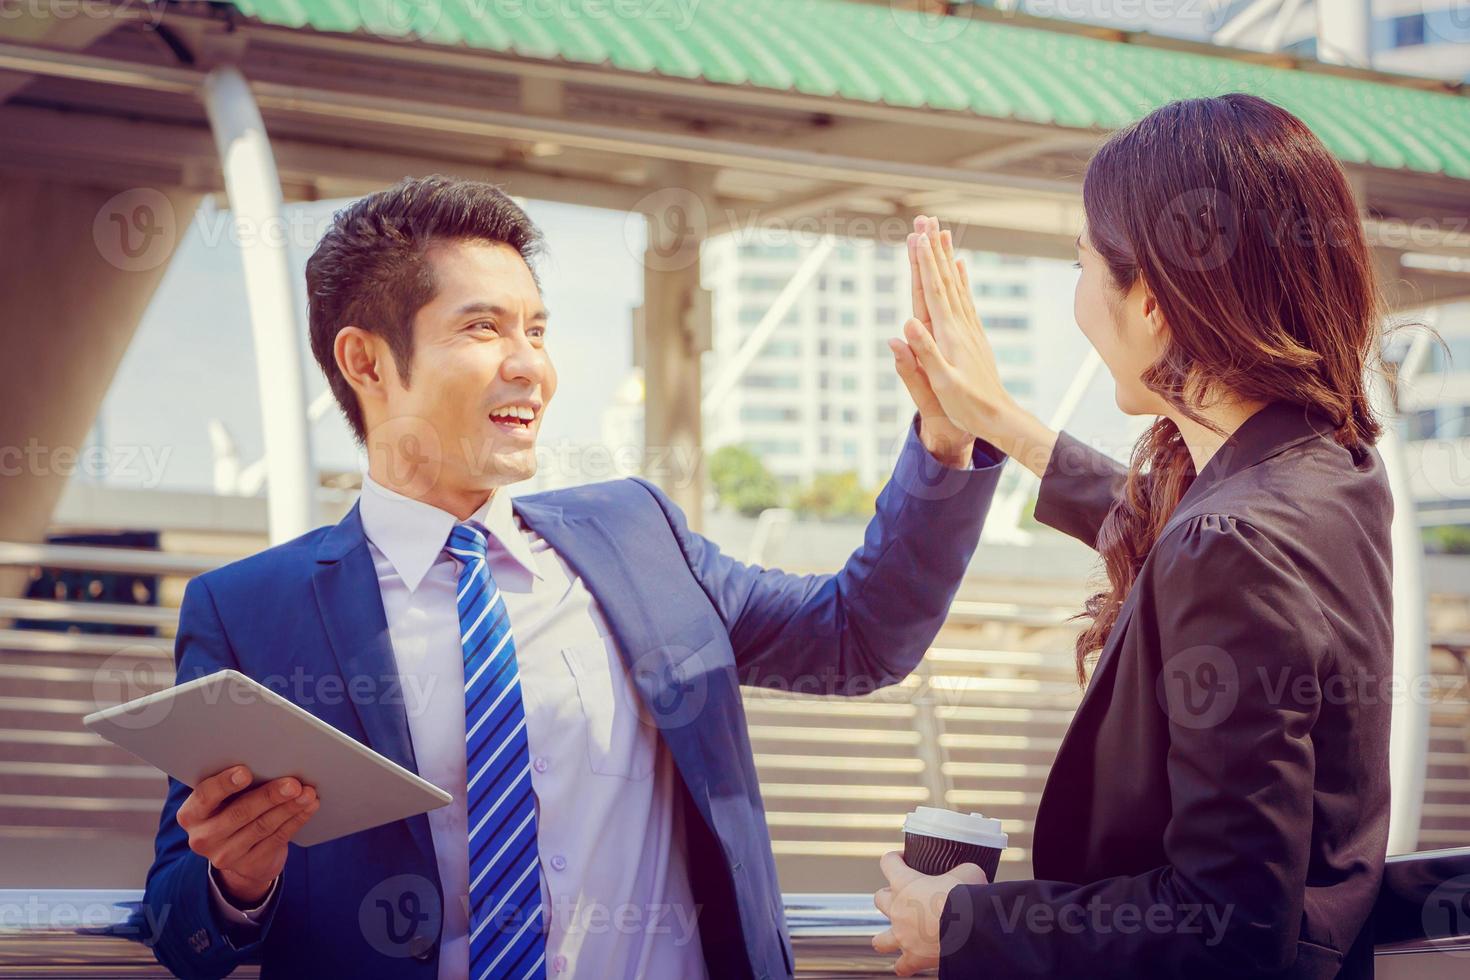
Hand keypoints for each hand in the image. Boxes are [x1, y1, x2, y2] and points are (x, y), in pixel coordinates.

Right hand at [177, 765, 319, 904]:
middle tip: (293, 783)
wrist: (238, 854)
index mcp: (192, 814)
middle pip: (240, 813)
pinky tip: (309, 806)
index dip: (225, 784)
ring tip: (307, 792)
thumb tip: (268, 759)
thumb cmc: (231, 810)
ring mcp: (225, 855)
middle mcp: (203, 837)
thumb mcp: (224, 798)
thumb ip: (235, 783)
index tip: (246, 772)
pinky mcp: (249, 865)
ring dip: (289, 807)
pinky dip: (296, 819)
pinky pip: (277, 838)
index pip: (205, 796)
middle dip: (270, 796)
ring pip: (262, 826)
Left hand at [872, 851, 987, 975]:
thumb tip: (966, 875)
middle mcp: (897, 909)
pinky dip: (906, 966)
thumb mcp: (967, 872)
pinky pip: (902, 967)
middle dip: (889, 897)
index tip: (903, 859)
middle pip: (879, 899)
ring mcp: (902, 935)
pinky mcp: (914, 958)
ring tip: (897, 936)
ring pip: (880, 940)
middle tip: (905, 899)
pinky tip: (912, 963)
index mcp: (904, 883)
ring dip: (886, 938)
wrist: (970, 929)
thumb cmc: (966, 896)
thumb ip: (960, 871)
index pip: (888, 863)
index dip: (894, 858)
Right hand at [898, 215, 974, 467]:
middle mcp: (960, 325)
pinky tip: (960, 264)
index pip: (933, 292)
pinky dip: (961, 278)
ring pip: (955, 284)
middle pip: (944, 280)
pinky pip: (965, 298)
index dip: (924, 264)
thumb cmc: (967, 406)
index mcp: (949, 335)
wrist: (998, 417)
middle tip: (925, 221)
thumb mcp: (941, 384)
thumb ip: (923, 354)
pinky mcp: (973, 334)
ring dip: (946, 257)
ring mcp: (969, 328)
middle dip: (933, 250)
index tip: (917, 237)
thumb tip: (904, 325)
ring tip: (941, 231)